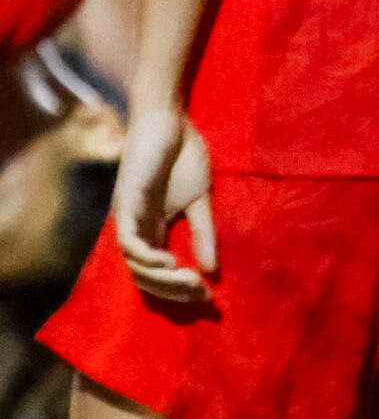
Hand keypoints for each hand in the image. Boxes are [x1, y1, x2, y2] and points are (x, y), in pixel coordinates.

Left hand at [109, 107, 212, 303]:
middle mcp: (136, 229)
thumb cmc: (183, 155)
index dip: (179, 288)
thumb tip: (212, 270)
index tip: (208, 297)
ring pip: (133, 264)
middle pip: (143, 275)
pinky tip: (168, 261)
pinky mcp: (125, 204)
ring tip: (188, 280)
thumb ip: (203, 234)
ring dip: (159, 278)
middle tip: (199, 294)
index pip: (158, 272)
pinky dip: (145, 256)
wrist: (170, 121)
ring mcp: (128, 217)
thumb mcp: (200, 201)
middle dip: (171, 290)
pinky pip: (127, 240)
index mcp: (153, 229)